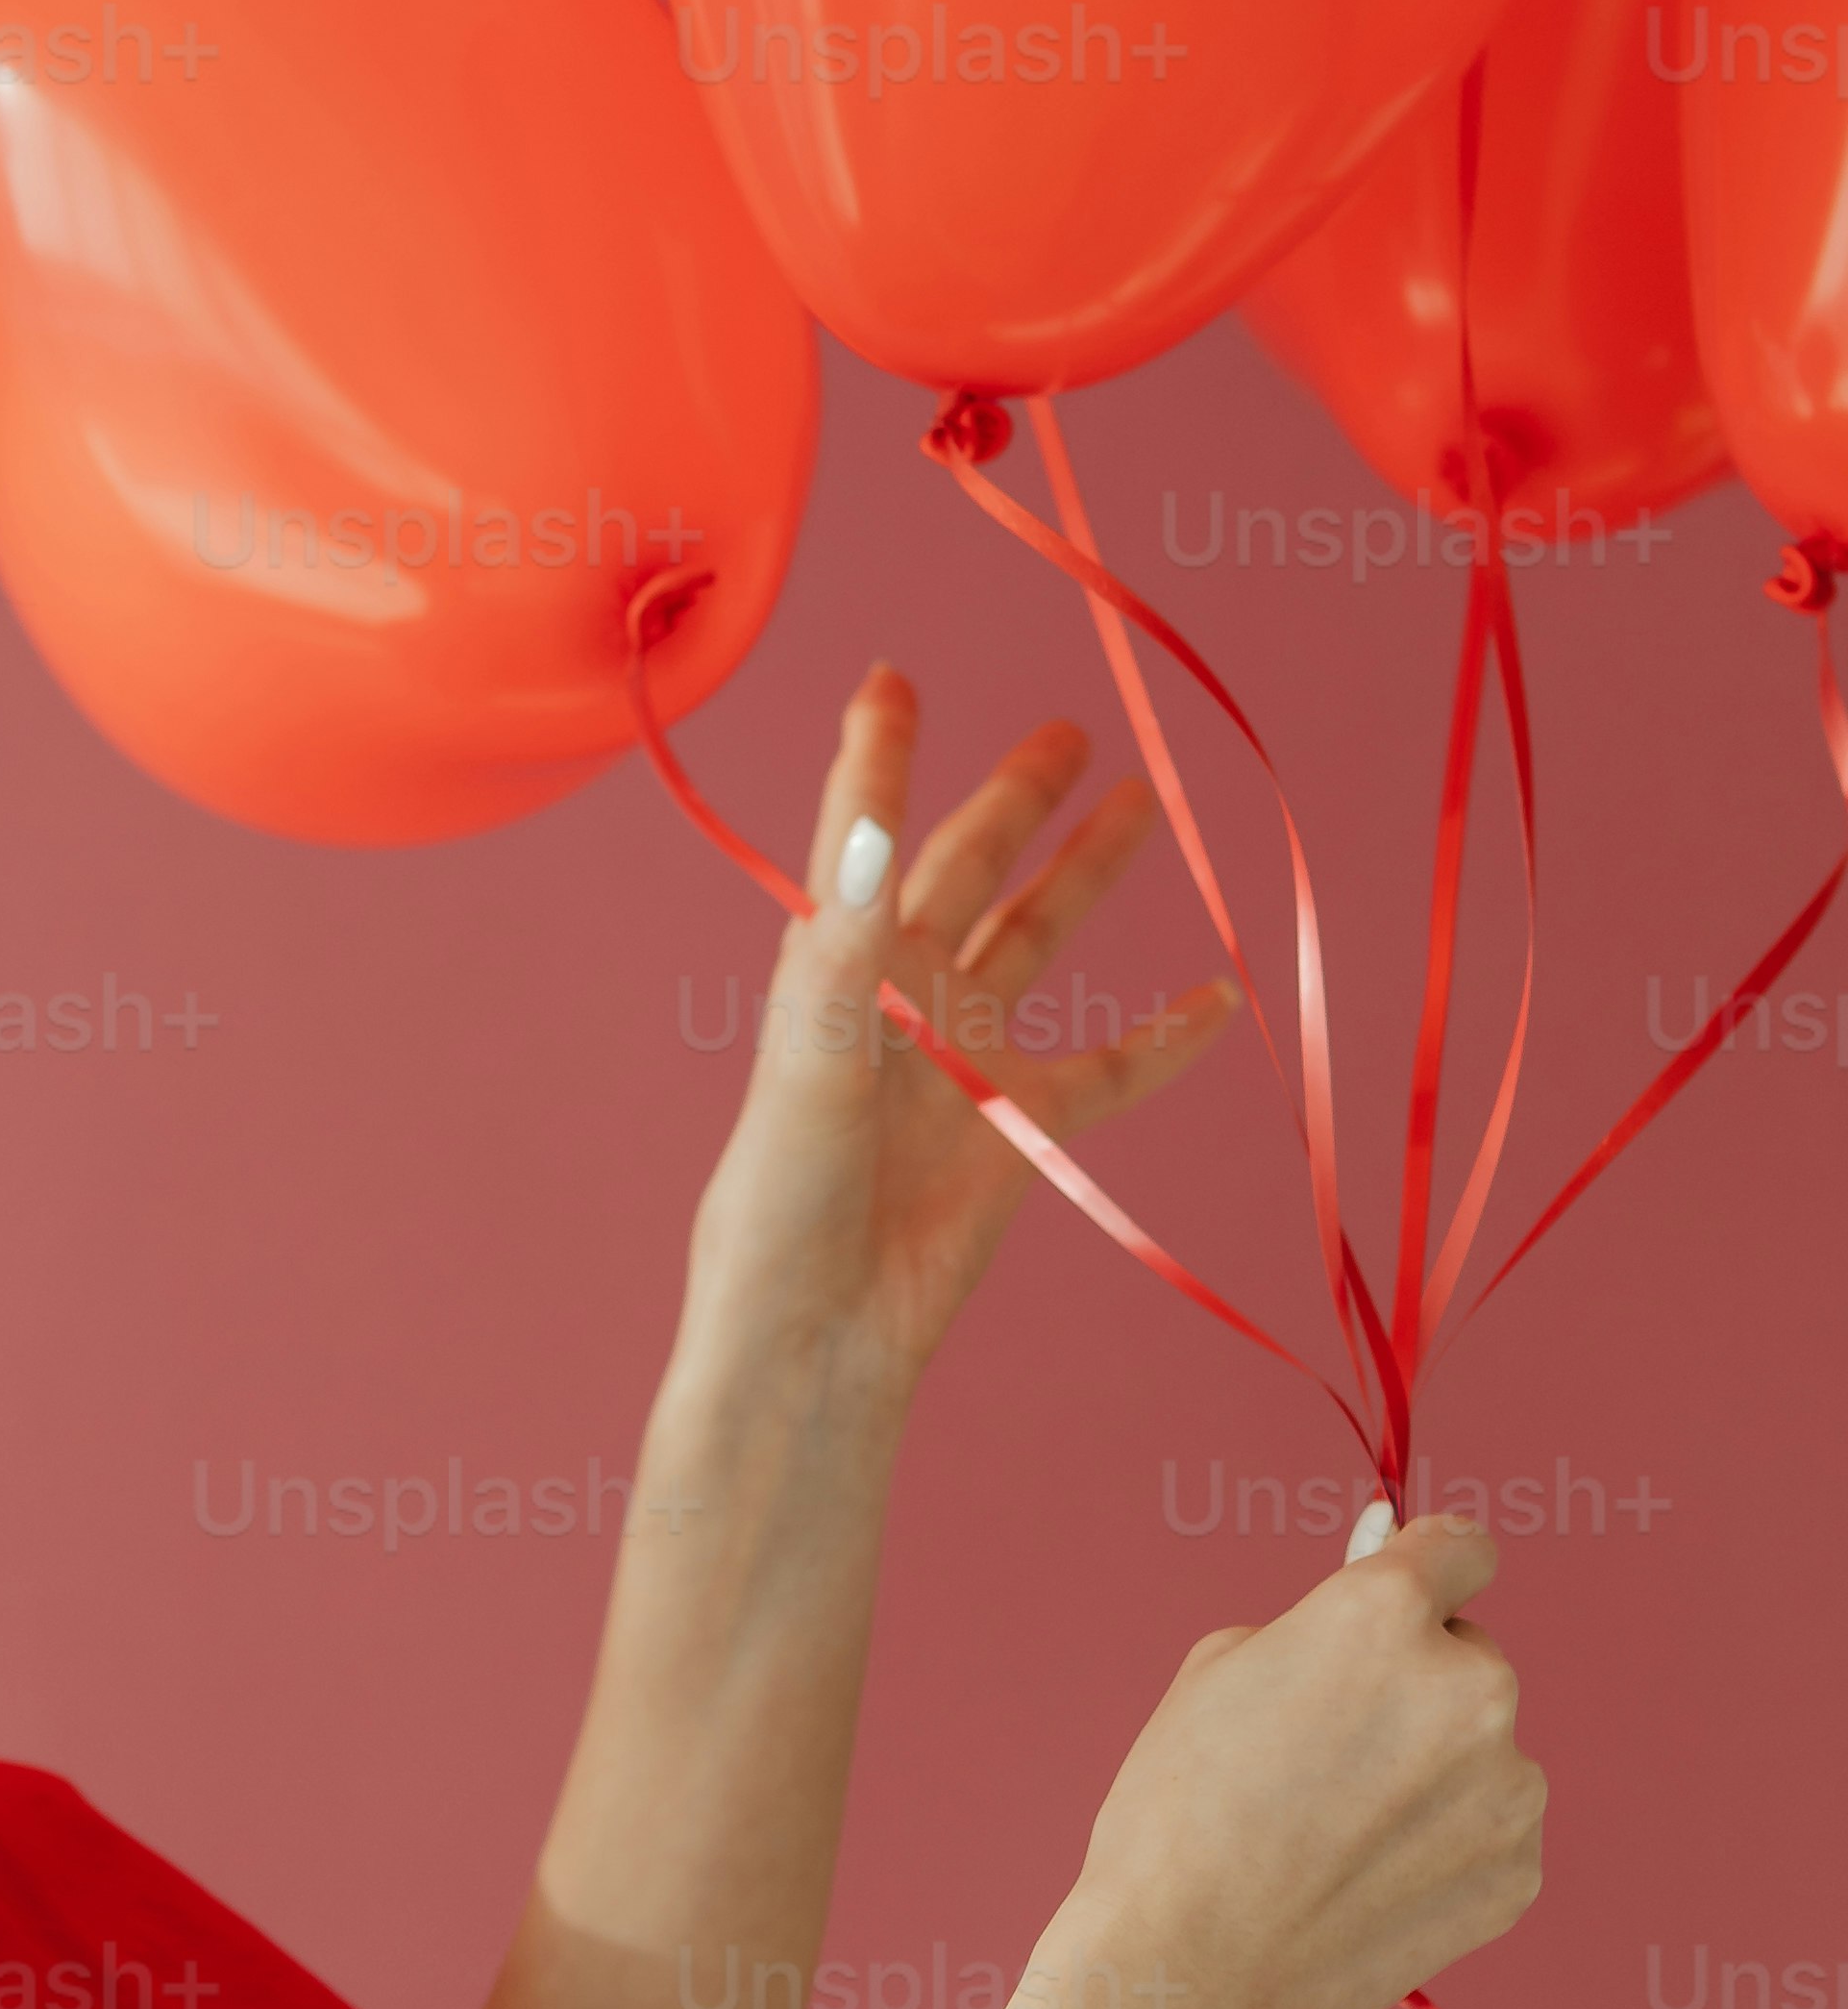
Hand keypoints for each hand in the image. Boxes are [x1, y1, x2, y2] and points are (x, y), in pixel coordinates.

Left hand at [680, 664, 1237, 1411]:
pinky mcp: (1021, 1130)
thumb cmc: (785, 1197)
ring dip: (1089, 873)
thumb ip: (848, 936)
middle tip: (1070, 730)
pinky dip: (1169, 1035)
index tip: (893, 677)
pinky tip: (1223, 993)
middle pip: (969, 869)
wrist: (819, 1331)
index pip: (867, 835)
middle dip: (1015, 797)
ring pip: (1043, 939)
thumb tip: (870, 821)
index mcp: (835, 966)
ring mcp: (965, 1060)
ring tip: (1142, 799)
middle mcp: (900, 999)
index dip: (881, 757)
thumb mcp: (810, 1053)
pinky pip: (1113, 1067)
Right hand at [1069, 1507, 1546, 2008]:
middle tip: (1328, 1753)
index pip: (1459, 1548)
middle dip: (1413, 1687)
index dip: (1427, 1564)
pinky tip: (1367, 1880)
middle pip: (1466, 1657)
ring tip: (1337, 1834)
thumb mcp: (1218, 1672)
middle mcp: (1470, 1688)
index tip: (1415, 1585)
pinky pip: (1489, 1830)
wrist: (1193, 1969)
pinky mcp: (1518, 1872)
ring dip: (1432, 1771)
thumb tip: (1380, 1592)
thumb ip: (1314, 1626)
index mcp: (1385, 1617)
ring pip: (1481, 1750)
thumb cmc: (1180, 1814)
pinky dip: (1443, 1845)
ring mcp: (1506, 1788)